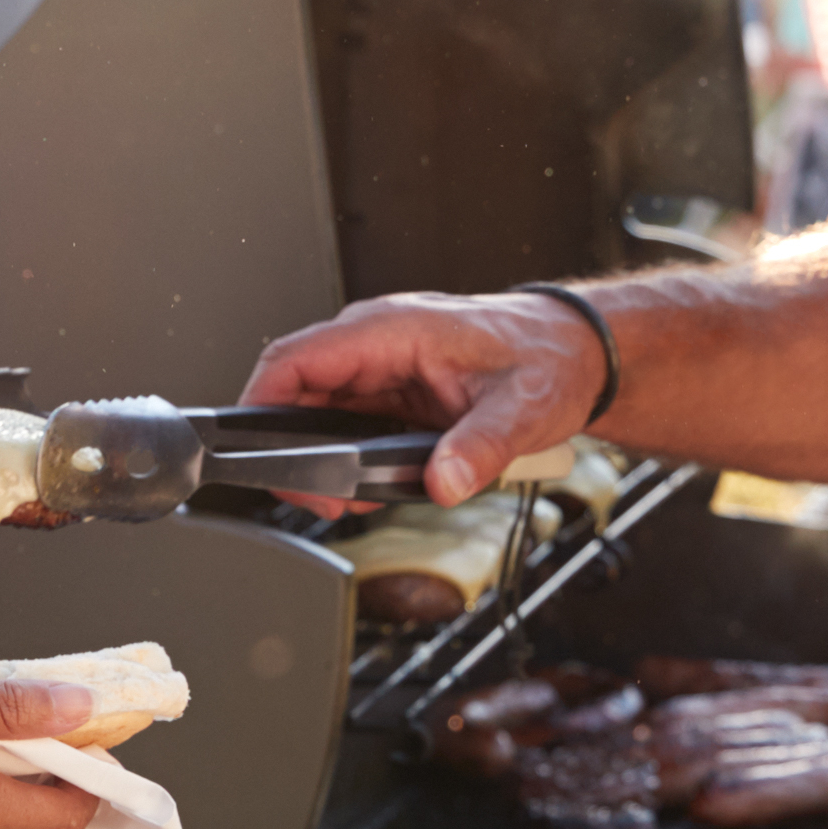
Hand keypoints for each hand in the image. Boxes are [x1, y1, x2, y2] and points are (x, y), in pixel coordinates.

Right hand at [242, 286, 605, 503]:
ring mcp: (380, 366)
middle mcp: (377, 342)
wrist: (574, 351)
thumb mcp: (523, 408)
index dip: (260, 404)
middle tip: (319, 498)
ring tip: (346, 499)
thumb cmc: (548, 359)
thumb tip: (442, 483)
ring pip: (316, 411)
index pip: (295, 357)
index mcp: (393, 329)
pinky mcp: (390, 389)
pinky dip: (343, 458)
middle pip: (294, 391)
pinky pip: (344, 422)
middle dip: (291, 449)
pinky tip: (364, 486)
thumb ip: (480, 448)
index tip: (253, 451)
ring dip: (318, 458)